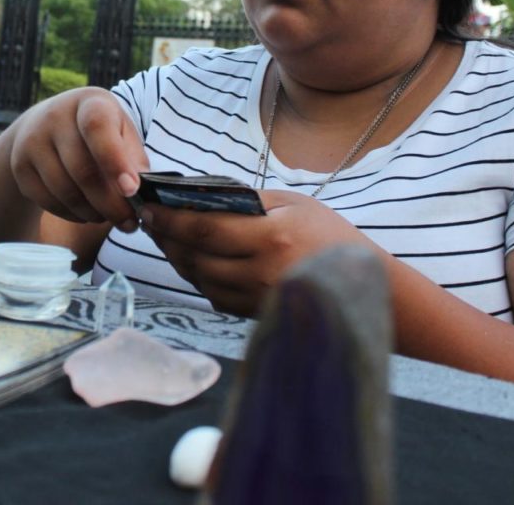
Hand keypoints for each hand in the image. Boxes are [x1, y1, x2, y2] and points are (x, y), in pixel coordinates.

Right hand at [8, 87, 148, 230]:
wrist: (46, 125)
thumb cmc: (98, 133)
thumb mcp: (120, 132)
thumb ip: (133, 158)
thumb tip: (139, 193)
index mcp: (89, 102)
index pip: (97, 128)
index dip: (115, 161)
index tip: (132, 190)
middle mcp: (55, 116)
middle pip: (82, 169)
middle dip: (110, 203)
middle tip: (128, 223)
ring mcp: (32, 140)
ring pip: (64, 190)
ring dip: (91, 213)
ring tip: (108, 217)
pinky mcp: (20, 166)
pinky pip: (47, 201)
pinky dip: (72, 214)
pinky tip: (86, 214)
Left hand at [143, 189, 376, 315]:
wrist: (364, 283)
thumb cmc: (329, 235)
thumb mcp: (294, 204)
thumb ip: (250, 202)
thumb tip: (201, 197)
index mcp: (272, 238)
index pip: (206, 229)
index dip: (171, 220)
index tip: (149, 208)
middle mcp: (261, 272)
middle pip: (196, 257)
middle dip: (167, 239)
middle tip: (150, 221)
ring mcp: (258, 299)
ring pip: (200, 279)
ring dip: (178, 259)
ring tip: (166, 239)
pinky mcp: (257, 315)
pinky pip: (215, 296)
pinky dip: (199, 278)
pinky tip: (193, 261)